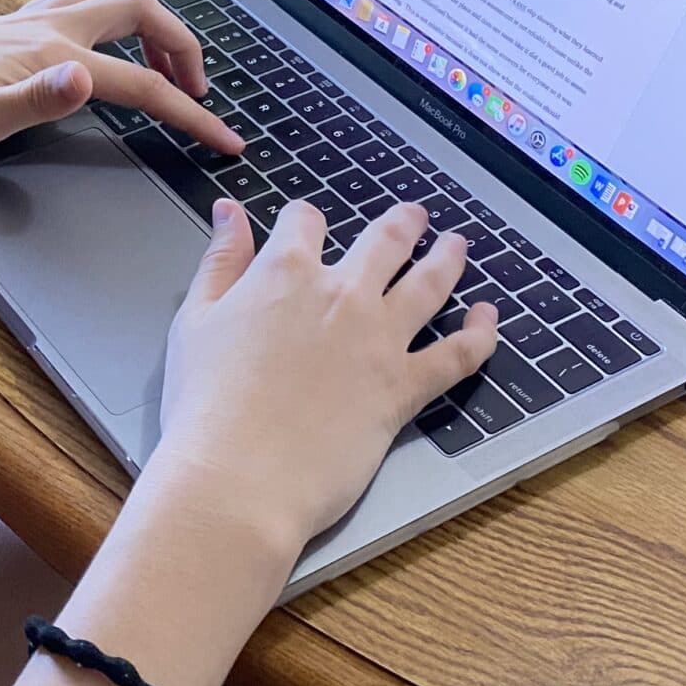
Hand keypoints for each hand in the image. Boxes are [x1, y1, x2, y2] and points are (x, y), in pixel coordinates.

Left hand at [0, 0, 240, 155]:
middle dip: (183, 44)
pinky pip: (75, 4)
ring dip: (148, 23)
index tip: (226, 140)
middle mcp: (44, 24)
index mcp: (51, 50)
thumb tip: (90, 78)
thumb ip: (37, 99)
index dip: (192, 112)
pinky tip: (93, 44)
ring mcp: (24, 20)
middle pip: (139, 11)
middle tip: (199, 88)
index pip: (142, 82)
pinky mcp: (3, 26)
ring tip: (162, 62)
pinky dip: (106, 16)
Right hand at [147, 197, 497, 591]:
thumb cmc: (206, 403)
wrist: (240, 473)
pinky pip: (457, 355)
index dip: (304, 219)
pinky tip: (490, 319)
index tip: (304, 225)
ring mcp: (379, 338)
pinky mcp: (404, 387)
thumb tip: (230, 212)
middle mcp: (341, 293)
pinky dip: (480, 334)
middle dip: (402, 223)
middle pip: (384, 240)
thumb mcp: (195, 320)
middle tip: (416, 215)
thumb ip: (220, 261)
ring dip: (448, 259)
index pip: (303, 221)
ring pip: (429, 284)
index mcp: (285, 272)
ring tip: (458, 245)